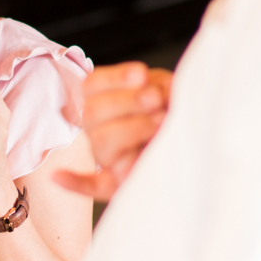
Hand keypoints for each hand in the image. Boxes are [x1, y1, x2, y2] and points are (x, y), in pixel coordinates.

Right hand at [54, 62, 171, 200]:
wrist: (201, 139)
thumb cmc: (182, 112)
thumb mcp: (169, 89)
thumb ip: (155, 86)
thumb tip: (148, 87)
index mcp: (108, 102)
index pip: (91, 86)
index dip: (114, 78)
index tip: (142, 74)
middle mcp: (101, 130)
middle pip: (92, 112)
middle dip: (127, 102)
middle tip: (156, 99)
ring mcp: (108, 158)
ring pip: (101, 142)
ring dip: (130, 129)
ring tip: (160, 122)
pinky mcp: (119, 184)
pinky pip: (92, 186)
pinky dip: (74, 182)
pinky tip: (59, 178)